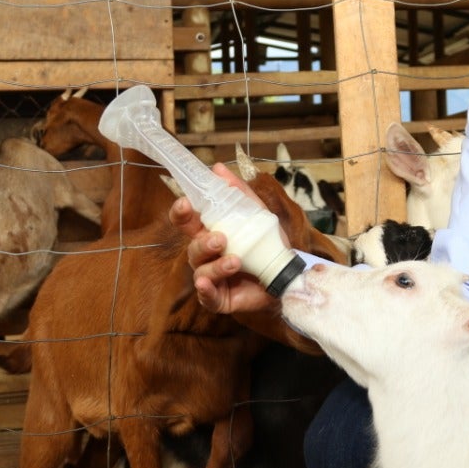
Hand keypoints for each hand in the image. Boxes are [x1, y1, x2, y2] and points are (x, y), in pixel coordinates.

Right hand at [169, 162, 279, 314]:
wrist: (287, 276)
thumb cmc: (266, 245)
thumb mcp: (257, 215)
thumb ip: (239, 193)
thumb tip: (218, 168)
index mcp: (210, 232)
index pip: (188, 222)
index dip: (182, 213)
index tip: (185, 203)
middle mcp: (206, 255)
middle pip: (193, 247)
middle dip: (203, 242)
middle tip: (220, 238)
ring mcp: (211, 278)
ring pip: (201, 270)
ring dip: (216, 265)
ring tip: (235, 260)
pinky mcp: (219, 299)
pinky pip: (206, 297)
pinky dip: (205, 290)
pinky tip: (207, 284)